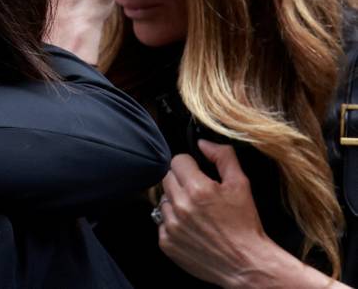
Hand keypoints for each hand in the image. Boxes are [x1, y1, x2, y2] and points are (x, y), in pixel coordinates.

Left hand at [159, 141, 278, 287]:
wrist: (246, 264)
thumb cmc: (245, 225)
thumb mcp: (241, 184)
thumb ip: (223, 157)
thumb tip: (204, 143)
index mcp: (198, 188)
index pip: (177, 161)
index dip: (189, 165)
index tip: (198, 173)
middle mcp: (181, 206)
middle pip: (167, 178)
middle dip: (181, 181)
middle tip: (198, 193)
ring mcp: (171, 225)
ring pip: (163, 200)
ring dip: (175, 202)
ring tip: (196, 212)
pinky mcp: (166, 242)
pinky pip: (160, 222)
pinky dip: (172, 223)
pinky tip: (191, 228)